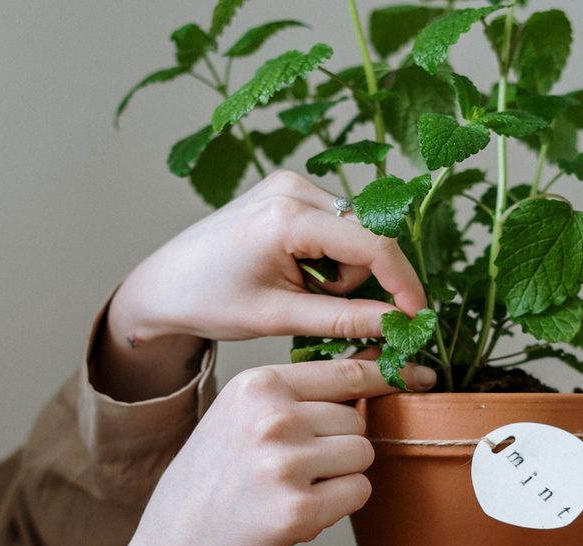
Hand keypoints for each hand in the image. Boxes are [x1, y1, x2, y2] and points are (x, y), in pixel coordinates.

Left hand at [93, 171, 425, 400]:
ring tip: (297, 290)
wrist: (165, 284)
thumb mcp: (279, 317)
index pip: (372, 245)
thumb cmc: (210, 300)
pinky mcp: (288, 190)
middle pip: (367, 238)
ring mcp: (290, 184)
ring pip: (354, 235)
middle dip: (358, 281)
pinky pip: (336, 227)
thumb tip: (399, 324)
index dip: (403, 283)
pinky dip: (328, 258)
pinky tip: (295, 272)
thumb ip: (344, 319)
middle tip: (318, 307)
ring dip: (340, 272)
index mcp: (286, 216)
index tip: (417, 318)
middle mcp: (293, 187)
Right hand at [109, 358, 435, 545]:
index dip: (381, 378)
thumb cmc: (214, 477)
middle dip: (342, 441)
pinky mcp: (301, 511)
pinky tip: (301, 508)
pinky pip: (359, 492)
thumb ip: (298, 392)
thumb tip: (373, 370)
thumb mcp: (240, 413)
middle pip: (357, 418)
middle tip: (298, 464)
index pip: (344, 371)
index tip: (413, 376)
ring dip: (343, 473)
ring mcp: (287, 464)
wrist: (178, 545)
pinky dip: (342, 504)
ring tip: (296, 486)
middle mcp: (273, 418)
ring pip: (363, 454)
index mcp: (257, 385)